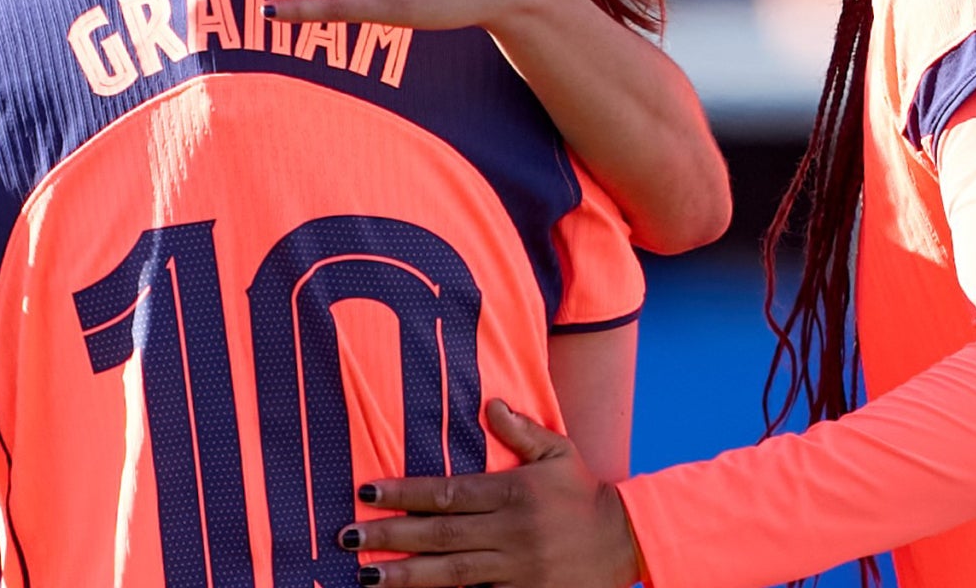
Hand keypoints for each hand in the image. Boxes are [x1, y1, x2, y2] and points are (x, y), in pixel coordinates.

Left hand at [345, 400, 641, 587]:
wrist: (625, 543)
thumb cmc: (584, 495)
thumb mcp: (559, 454)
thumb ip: (522, 431)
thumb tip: (489, 405)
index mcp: (513, 494)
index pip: (448, 492)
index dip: (405, 493)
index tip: (367, 491)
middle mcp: (511, 532)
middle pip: (441, 535)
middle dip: (393, 537)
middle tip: (350, 537)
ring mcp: (517, 570)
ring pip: (453, 574)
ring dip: (408, 576)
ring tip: (366, 578)